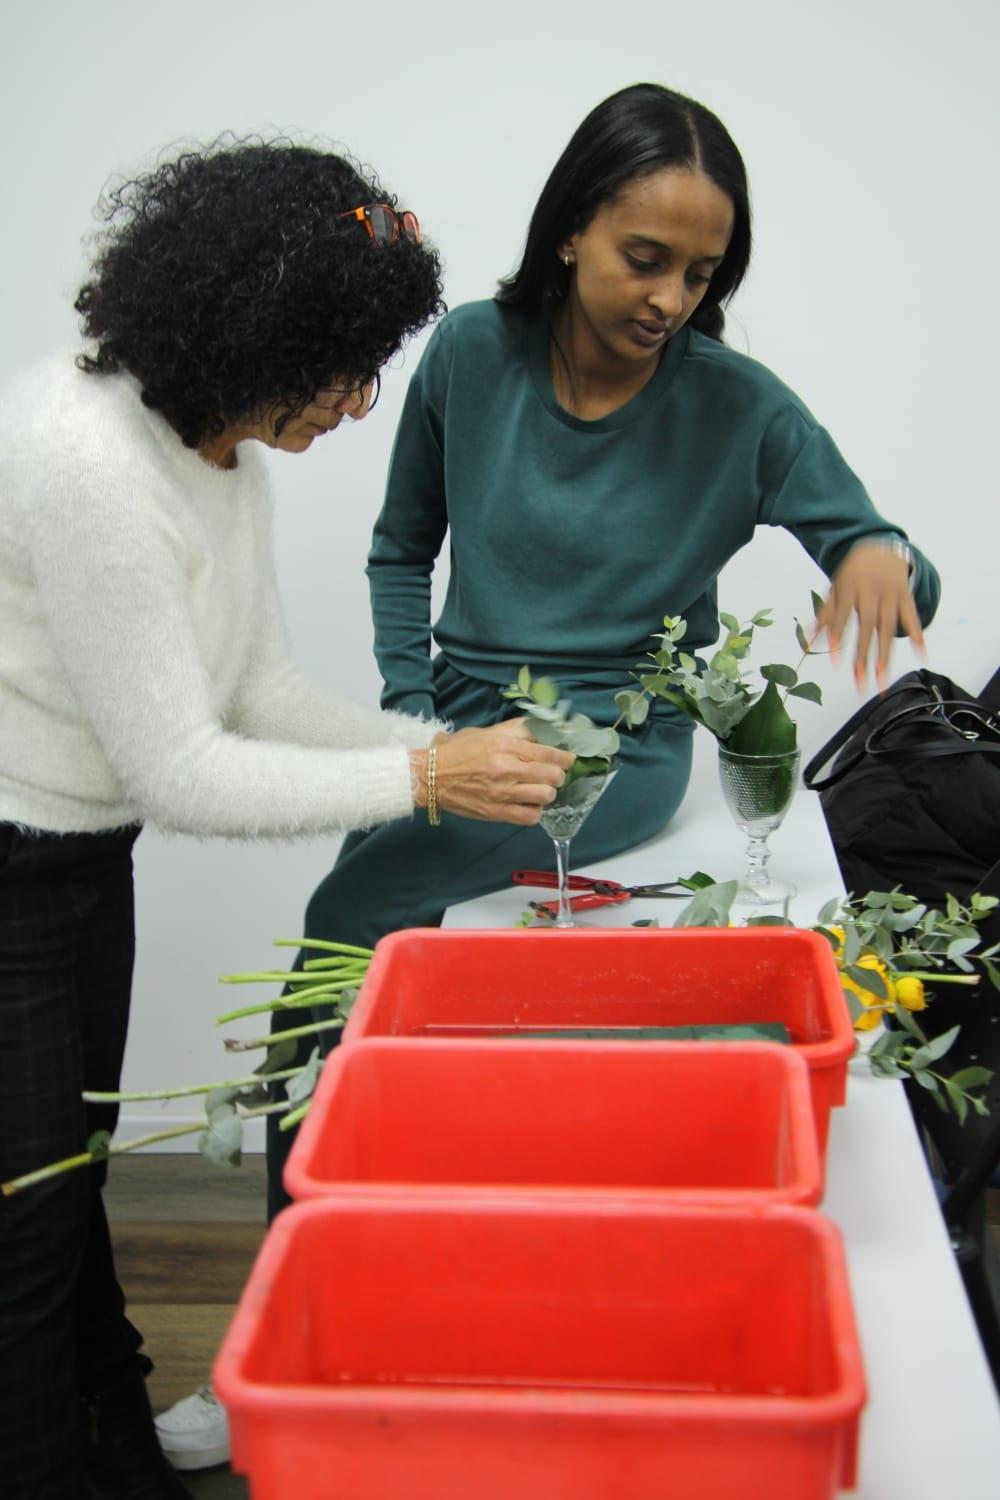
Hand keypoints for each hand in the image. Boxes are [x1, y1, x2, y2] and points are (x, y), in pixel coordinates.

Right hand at [410, 720, 574, 825]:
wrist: (430, 776)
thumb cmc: (459, 751)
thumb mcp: (488, 732)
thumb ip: (517, 730)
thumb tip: (545, 730)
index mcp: (505, 745)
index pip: (549, 752)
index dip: (565, 757)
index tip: (568, 759)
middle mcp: (506, 768)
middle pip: (553, 775)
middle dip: (558, 775)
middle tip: (553, 775)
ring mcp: (502, 792)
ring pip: (545, 796)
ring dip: (548, 793)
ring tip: (540, 790)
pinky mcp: (496, 812)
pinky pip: (530, 817)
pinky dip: (534, 811)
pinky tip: (528, 804)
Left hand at [815, 543, 924, 689]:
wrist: (881, 547)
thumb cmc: (853, 574)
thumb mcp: (836, 587)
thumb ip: (825, 613)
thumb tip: (807, 639)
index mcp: (850, 589)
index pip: (842, 615)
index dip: (838, 637)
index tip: (835, 661)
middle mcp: (871, 592)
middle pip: (867, 627)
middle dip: (863, 656)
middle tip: (859, 680)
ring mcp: (890, 595)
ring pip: (889, 628)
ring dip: (885, 655)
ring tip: (882, 678)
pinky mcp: (906, 598)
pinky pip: (913, 618)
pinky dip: (918, 635)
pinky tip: (922, 655)